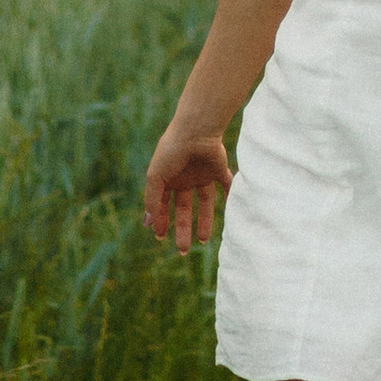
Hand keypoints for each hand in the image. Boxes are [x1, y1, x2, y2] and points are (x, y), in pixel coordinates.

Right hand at [144, 123, 231, 252]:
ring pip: (205, 202)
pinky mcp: (219, 169)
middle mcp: (184, 178)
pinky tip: (232, 211)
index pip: (162, 204)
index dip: (160, 220)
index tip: (159, 236)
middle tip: (182, 250)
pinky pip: (227, 185)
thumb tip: (148, 219)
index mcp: (167, 178)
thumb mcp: (155, 176)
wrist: (196, 131)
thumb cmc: (172, 151)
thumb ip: (151, 198)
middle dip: (182, 228)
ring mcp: (202, 174)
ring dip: (204, 221)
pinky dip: (231, 196)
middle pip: (183, 208)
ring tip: (204, 241)